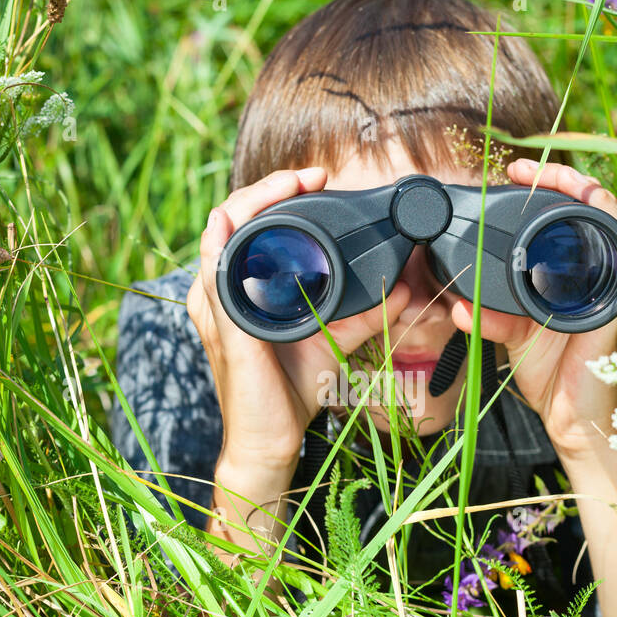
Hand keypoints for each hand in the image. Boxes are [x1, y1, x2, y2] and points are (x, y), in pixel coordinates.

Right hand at [187, 166, 411, 473]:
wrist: (271, 439)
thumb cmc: (291, 389)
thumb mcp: (333, 338)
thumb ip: (365, 313)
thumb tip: (402, 286)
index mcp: (242, 288)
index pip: (251, 225)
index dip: (277, 194)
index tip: (315, 179)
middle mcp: (222, 291)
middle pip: (233, 219)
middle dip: (268, 189)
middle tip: (308, 176)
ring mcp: (217, 307)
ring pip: (222, 236)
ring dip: (251, 203)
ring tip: (286, 185)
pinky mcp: (223, 327)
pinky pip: (214, 275)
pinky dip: (221, 243)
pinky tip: (230, 223)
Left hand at [449, 157, 616, 462]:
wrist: (574, 421)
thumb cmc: (553, 375)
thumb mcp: (515, 336)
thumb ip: (493, 315)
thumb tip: (459, 303)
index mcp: (580, 275)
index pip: (576, 215)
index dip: (552, 186)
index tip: (516, 173)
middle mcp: (604, 276)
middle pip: (599, 208)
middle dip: (570, 179)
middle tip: (531, 171)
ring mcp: (616, 290)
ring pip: (616, 225)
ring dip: (589, 198)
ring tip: (559, 180)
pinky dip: (612, 242)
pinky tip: (601, 224)